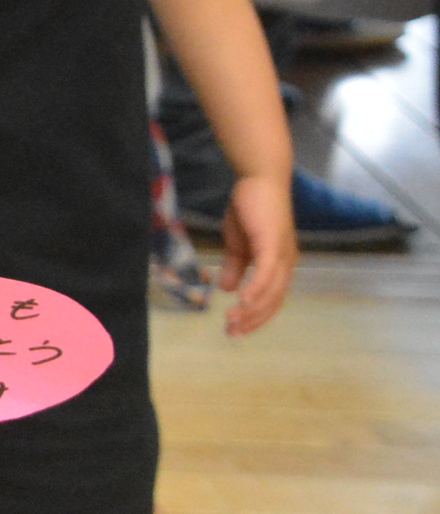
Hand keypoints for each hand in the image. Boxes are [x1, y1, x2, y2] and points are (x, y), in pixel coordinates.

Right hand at [217, 169, 299, 335]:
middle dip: (253, 320)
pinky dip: (256, 290)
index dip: (255, 317)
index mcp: (280, 264)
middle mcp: (286, 264)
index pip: (271, 299)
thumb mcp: (238, 243)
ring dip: (252, 310)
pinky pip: (266, 273)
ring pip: (270, 292)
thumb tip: (227, 290)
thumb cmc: (250, 208)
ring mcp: (282, 255)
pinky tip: (243, 301)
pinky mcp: (273, 244)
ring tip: (232, 321)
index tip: (235, 330)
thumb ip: (235, 266)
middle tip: (231, 334)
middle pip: (273, 301)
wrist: (259, 179)